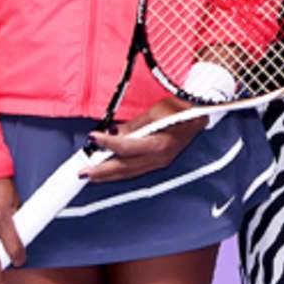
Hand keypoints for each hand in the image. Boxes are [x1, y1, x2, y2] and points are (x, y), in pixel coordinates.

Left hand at [81, 97, 207, 183]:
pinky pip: (136, 170)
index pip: (127, 147)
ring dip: (109, 175)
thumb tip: (114, 132)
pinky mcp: (160, 162)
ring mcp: (160, 162)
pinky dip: (121, 171)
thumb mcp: (155, 112)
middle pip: (125, 168)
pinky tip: (110, 170)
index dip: (108, 143)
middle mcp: (160, 158)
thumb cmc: (181, 108)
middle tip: (82, 172)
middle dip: (102, 171)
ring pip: (130, 173)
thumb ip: (134, 125)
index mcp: (160, 143)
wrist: (201, 114)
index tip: (93, 137)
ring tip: (91, 175)